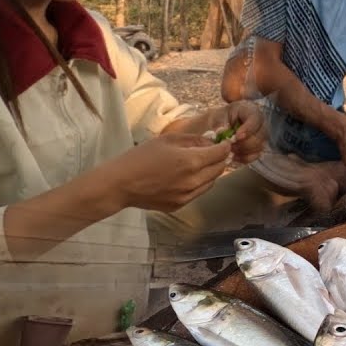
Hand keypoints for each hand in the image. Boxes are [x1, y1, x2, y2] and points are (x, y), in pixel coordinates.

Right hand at [110, 133, 230, 211]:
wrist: (121, 184)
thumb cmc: (140, 158)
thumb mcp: (167, 140)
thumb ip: (193, 140)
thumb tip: (211, 141)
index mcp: (192, 161)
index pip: (221, 153)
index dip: (225, 146)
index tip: (224, 142)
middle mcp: (194, 181)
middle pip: (220, 168)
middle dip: (220, 158)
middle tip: (214, 151)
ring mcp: (188, 196)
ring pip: (212, 182)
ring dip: (211, 172)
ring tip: (200, 163)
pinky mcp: (181, 205)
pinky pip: (199, 192)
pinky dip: (200, 183)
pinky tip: (187, 176)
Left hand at [212, 101, 266, 163]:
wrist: (219, 126)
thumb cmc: (219, 119)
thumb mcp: (216, 117)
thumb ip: (219, 124)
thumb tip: (222, 132)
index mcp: (250, 110)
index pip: (255, 118)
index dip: (248, 129)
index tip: (237, 137)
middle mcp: (259, 123)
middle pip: (260, 135)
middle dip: (244, 143)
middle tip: (231, 145)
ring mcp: (260, 136)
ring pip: (259, 146)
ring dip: (243, 151)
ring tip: (230, 149)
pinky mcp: (258, 147)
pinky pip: (255, 155)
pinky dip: (244, 158)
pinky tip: (234, 156)